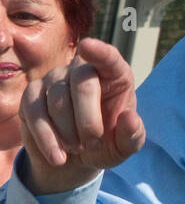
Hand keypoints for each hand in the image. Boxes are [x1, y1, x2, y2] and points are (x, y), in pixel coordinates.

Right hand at [18, 38, 145, 194]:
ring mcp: (55, 78)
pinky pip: (34, 112)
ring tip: (78, 149)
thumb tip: (129, 118)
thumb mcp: (124, 146)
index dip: (99, 51)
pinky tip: (58, 156)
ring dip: (69, 132)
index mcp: (113, 75)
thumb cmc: (106, 143)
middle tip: (93, 144)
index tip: (88, 46)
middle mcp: (83, 69)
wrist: (75, 156)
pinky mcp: (32, 94)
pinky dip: (46, 138)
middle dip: (89, 120)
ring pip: (58, 100)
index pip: (108, 57)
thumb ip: (133, 134)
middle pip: (82, 83)